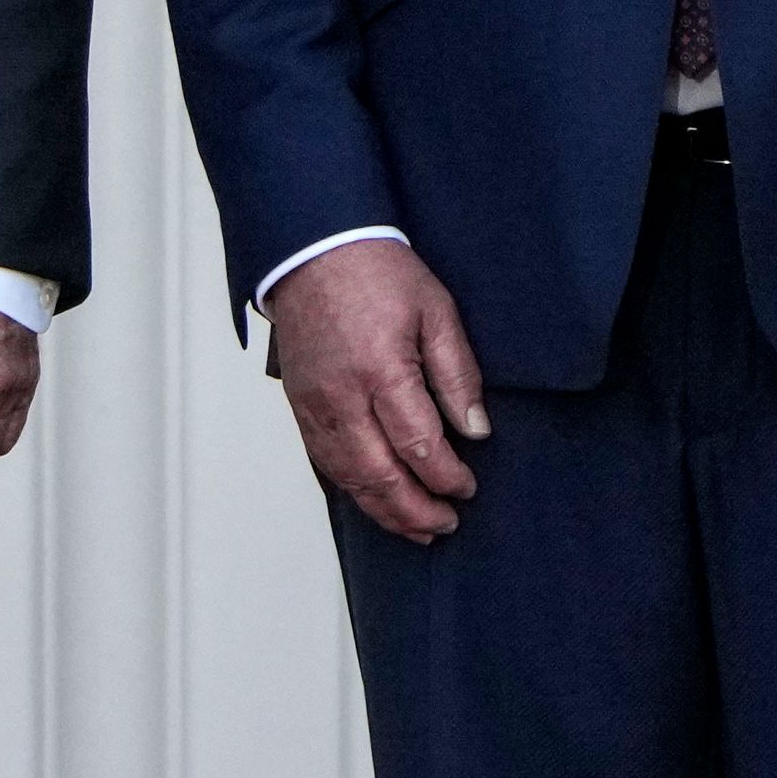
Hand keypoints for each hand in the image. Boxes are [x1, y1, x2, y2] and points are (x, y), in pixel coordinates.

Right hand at [269, 239, 488, 542]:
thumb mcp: (436, 311)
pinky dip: (354, 490)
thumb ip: (458, 374)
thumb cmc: (376, 273)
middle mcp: (343, 397)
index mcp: (382, 371)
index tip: (467, 488)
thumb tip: (476, 430)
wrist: (313, 250)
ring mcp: (315, 406)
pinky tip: (377, 500)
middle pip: (381, 476)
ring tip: (417, 527)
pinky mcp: (299, 407)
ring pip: (350, 479)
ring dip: (385, 511)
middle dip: (418, 509)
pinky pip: (325, 462)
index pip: (419, 447)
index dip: (447, 477)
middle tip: (446, 523)